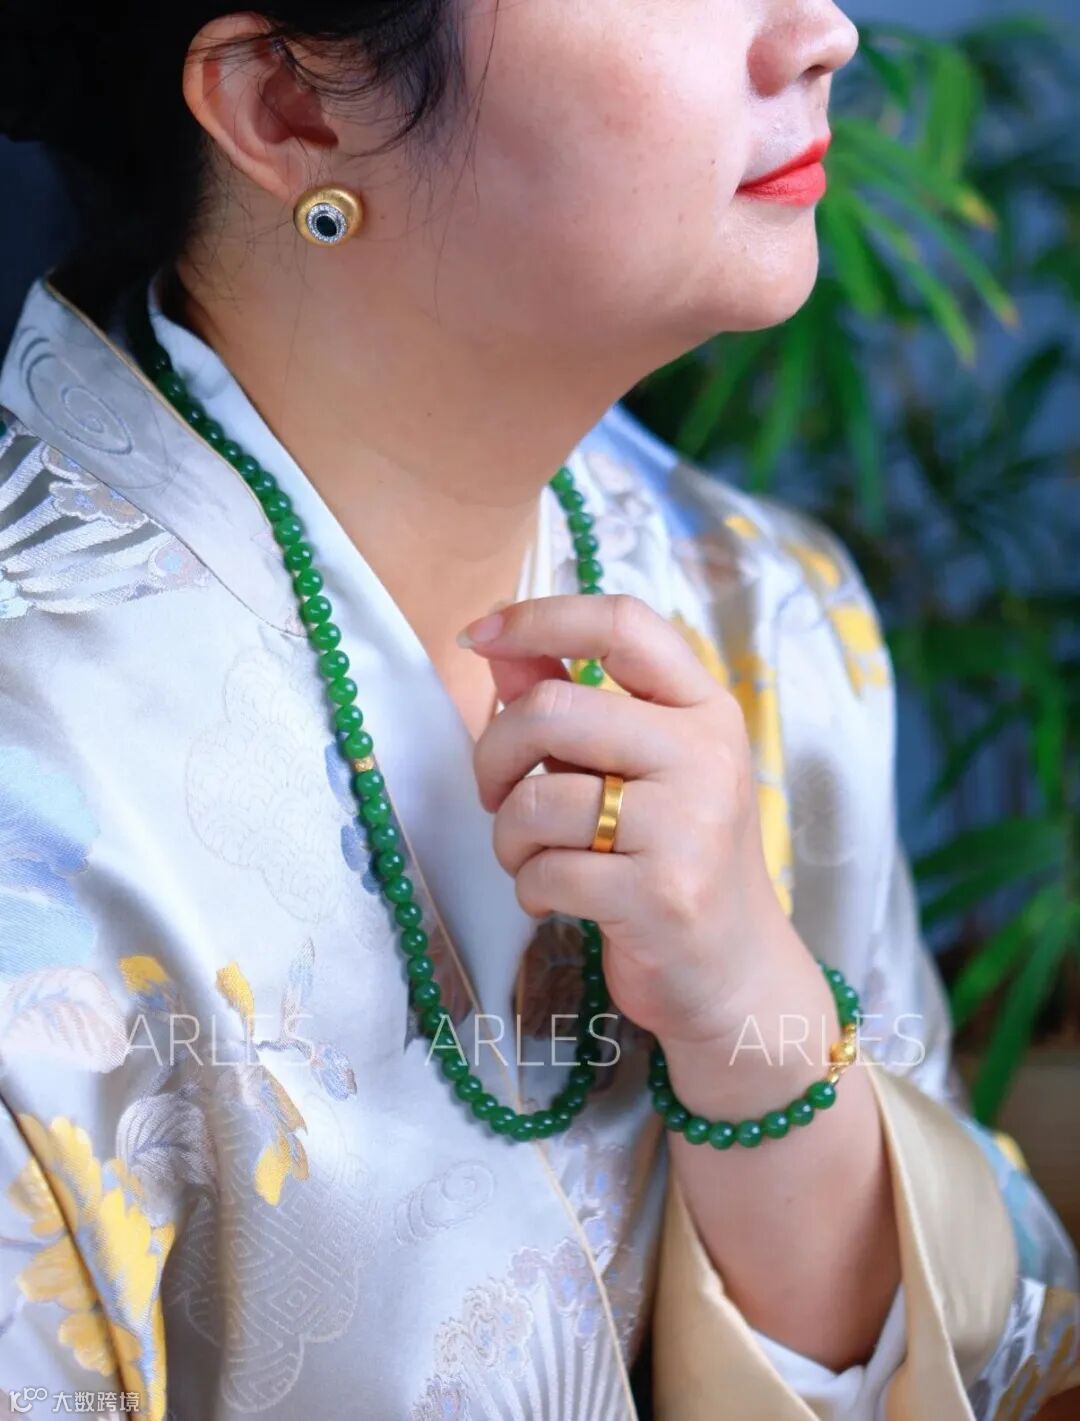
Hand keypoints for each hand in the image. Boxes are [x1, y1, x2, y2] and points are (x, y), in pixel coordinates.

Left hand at [460, 592, 812, 1049]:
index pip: (623, 623)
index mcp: (703, 709)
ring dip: (509, 837)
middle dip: (494, 754)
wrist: (735, 973)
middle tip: (496, 793)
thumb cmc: (673, 858)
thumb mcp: (637, 769)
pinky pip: (547, 871)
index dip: (540, 617)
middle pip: (553, 710)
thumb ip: (572, 702)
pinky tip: (555, 898)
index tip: (480, 634)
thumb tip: (499, 647)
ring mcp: (688, 825)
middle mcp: (705, 755)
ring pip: (537, 800)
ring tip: (533, 857)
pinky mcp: (661, 895)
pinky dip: (529, 889)